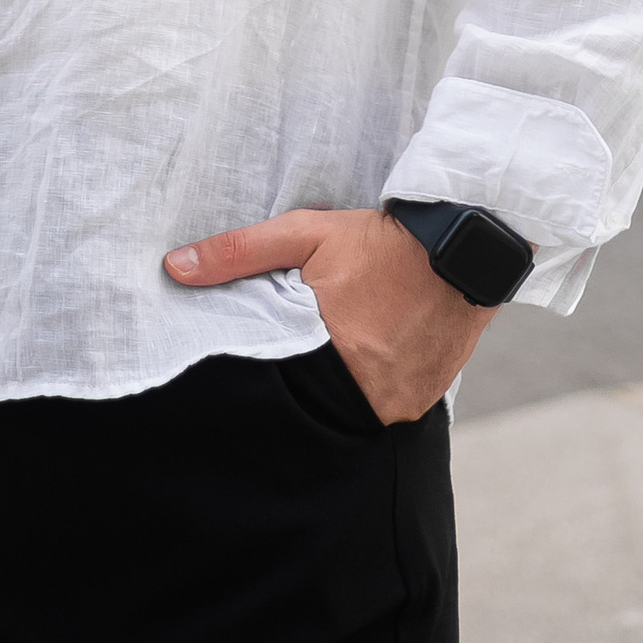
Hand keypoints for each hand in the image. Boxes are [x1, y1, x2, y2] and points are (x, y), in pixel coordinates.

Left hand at [164, 207, 494, 423]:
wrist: (466, 244)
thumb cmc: (381, 240)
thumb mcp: (304, 234)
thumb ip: (238, 252)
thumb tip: (175, 268)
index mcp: (333, 357)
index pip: (280, 391)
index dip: (268, 380)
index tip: (260, 370)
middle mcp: (370, 393)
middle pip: (317, 403)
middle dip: (305, 384)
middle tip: (302, 358)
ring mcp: (402, 402)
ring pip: (353, 409)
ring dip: (342, 386)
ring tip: (340, 352)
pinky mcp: (426, 400)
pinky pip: (387, 404)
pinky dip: (375, 386)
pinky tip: (373, 355)